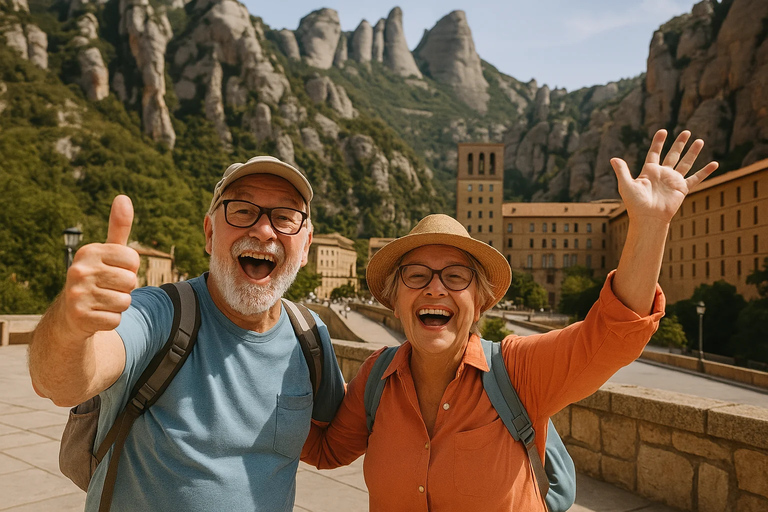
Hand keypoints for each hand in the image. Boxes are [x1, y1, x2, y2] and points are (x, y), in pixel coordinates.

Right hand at [61, 195, 139, 339]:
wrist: (70, 315)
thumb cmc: (97, 278)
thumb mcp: (107, 252)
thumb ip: (118, 227)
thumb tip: (123, 197)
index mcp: (88, 252)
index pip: (132, 259)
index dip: (130, 268)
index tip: (114, 271)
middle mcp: (78, 270)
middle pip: (130, 281)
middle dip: (125, 288)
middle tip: (107, 289)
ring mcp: (77, 294)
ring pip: (125, 302)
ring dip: (118, 305)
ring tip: (102, 301)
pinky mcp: (80, 317)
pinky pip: (116, 319)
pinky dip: (111, 319)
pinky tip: (96, 315)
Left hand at [610, 129, 718, 223]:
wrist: (648, 218)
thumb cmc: (635, 204)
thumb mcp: (626, 185)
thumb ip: (622, 171)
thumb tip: (613, 158)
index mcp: (649, 171)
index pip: (654, 153)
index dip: (658, 142)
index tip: (663, 131)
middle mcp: (663, 174)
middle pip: (673, 155)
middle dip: (679, 144)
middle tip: (686, 132)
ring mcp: (673, 181)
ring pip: (686, 163)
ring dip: (693, 153)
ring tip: (700, 141)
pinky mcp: (682, 188)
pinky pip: (696, 178)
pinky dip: (705, 171)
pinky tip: (715, 164)